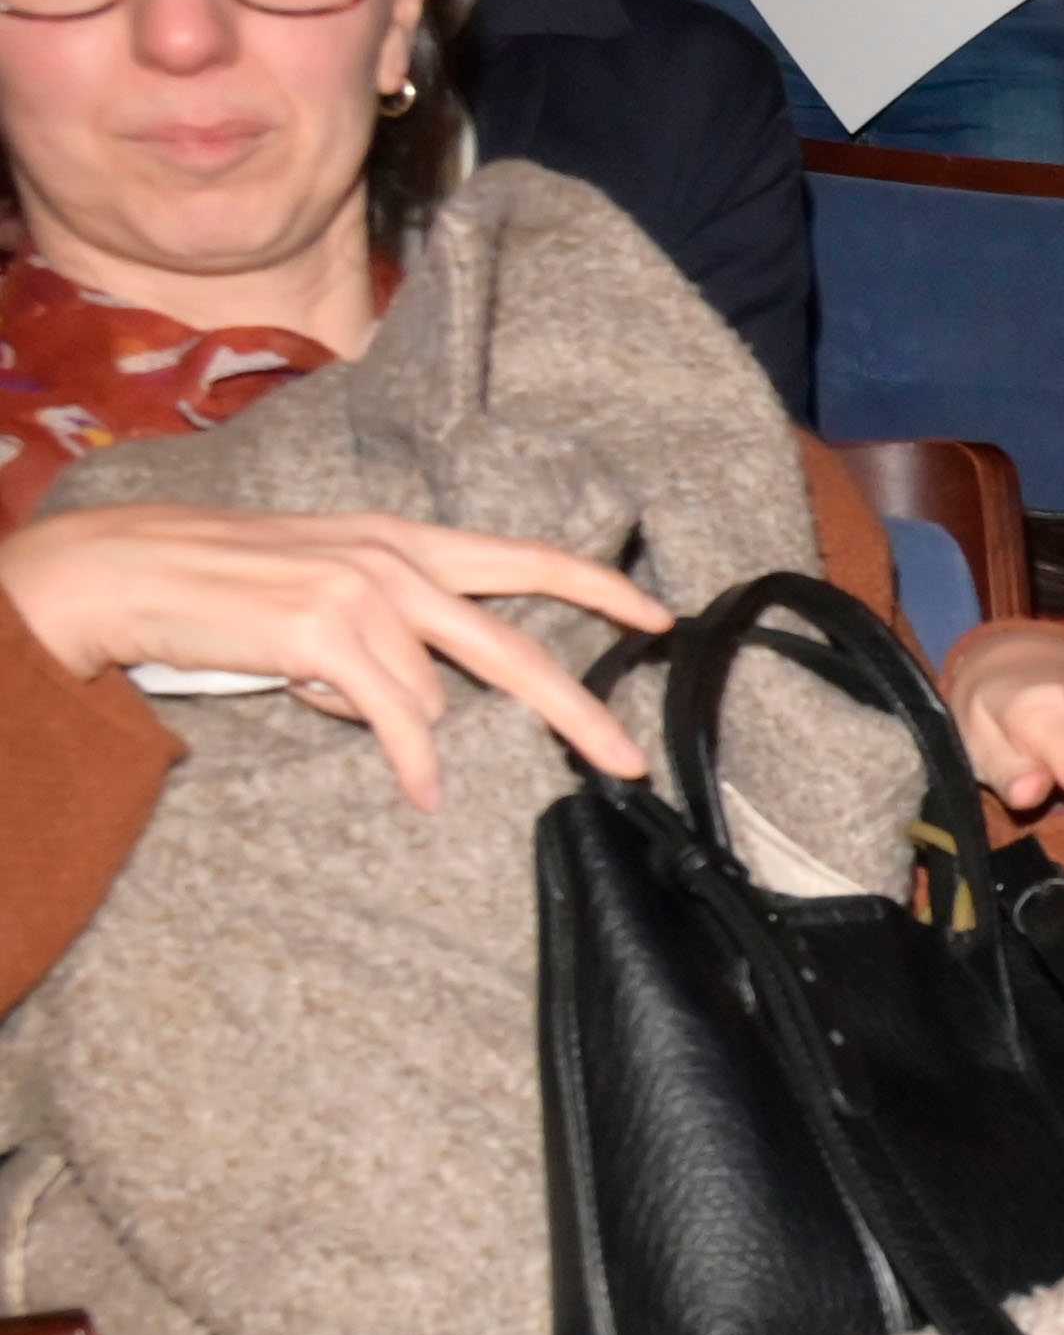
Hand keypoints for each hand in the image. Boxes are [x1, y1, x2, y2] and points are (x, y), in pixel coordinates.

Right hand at [0, 502, 662, 811]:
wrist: (131, 572)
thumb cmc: (227, 591)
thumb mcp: (326, 594)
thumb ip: (392, 641)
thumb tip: (429, 715)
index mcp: (406, 541)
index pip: (526, 558)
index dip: (599, 589)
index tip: (661, 618)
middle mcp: (396, 558)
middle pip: (515, 645)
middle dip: (580, 711)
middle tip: (630, 762)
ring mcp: (363, 592)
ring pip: (432, 698)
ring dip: (390, 723)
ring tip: (312, 684)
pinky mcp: (326, 632)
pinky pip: (401, 722)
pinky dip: (414, 763)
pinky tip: (421, 792)